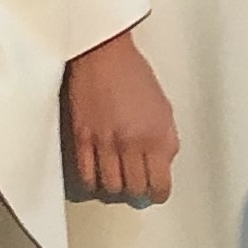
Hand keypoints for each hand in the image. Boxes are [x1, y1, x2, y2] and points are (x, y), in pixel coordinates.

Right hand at [66, 31, 178, 203]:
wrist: (103, 53)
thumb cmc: (132, 73)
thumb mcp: (163, 107)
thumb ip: (166, 140)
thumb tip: (164, 165)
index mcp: (157, 135)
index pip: (160, 183)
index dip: (158, 193)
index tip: (155, 193)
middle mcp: (132, 142)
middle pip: (135, 190)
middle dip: (137, 194)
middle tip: (135, 189)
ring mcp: (105, 142)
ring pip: (110, 188)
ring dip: (114, 190)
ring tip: (116, 183)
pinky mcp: (82, 138)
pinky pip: (86, 176)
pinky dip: (92, 182)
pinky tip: (97, 177)